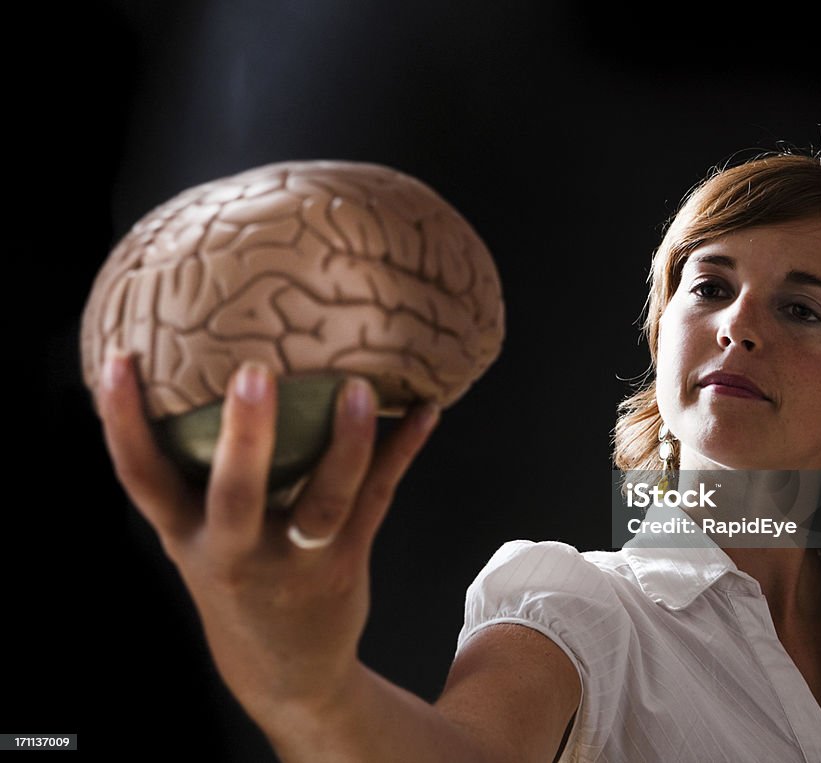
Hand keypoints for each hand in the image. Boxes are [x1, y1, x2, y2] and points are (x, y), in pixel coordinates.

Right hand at [95, 353, 439, 725]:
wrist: (287, 676)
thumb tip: (209, 379)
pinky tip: (427, 413)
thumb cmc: (240, 587)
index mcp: (189, 538)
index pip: (142, 479)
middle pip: (235, 495)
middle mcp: (236, 552)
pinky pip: (376, 499)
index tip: (118, 360)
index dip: (122, 423)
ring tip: (360, 388)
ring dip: (346, 443)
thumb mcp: (201, 545)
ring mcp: (295, 562)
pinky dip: (402, 452)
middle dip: (244, 437)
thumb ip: (199, 482)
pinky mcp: (344, 563)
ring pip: (323, 501)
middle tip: (252, 373)